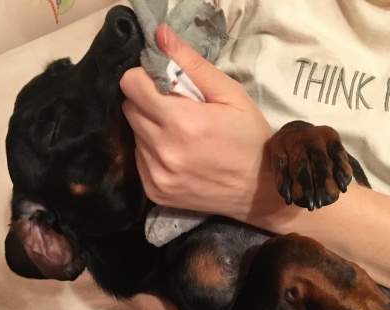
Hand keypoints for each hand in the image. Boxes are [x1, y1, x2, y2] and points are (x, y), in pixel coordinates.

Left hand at [120, 24, 286, 222]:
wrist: (260, 190)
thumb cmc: (249, 138)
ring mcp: (157, 175)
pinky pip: (139, 159)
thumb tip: (160, 37)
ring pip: (134, 134)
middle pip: (129, 109)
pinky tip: (177, 154)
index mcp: (183, 122)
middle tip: (176, 108)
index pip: (132, 86)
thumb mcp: (230, 94)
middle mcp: (165, 151)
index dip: (144, 78)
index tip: (162, 82)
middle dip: (147, 102)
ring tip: (180, 134)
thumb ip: (192, 64)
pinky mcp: (155, 191)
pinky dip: (152, 151)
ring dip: (150, 128)